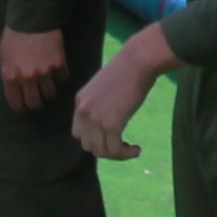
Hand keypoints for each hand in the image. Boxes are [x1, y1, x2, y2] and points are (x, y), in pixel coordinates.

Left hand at [0, 24, 70, 110]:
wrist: (32, 19)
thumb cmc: (13, 37)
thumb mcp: (3, 57)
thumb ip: (8, 74)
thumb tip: (14, 88)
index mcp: (11, 77)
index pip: (16, 103)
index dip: (21, 109)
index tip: (24, 110)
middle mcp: (28, 78)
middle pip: (35, 103)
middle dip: (36, 105)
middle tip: (38, 102)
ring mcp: (45, 72)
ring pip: (50, 94)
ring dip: (49, 92)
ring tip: (48, 87)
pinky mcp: (59, 64)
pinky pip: (62, 79)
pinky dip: (60, 77)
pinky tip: (57, 72)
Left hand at [69, 25, 171, 157]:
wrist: (138, 61)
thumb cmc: (128, 69)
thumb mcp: (104, 87)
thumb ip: (100, 104)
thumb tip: (110, 119)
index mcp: (80, 101)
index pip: (78, 132)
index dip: (94, 139)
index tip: (111, 137)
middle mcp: (84, 111)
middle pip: (87, 145)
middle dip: (104, 149)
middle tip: (122, 145)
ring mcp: (95, 118)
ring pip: (100, 151)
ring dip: (116, 155)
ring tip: (131, 149)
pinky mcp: (111, 124)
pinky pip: (114, 150)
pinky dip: (125, 154)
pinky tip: (137, 149)